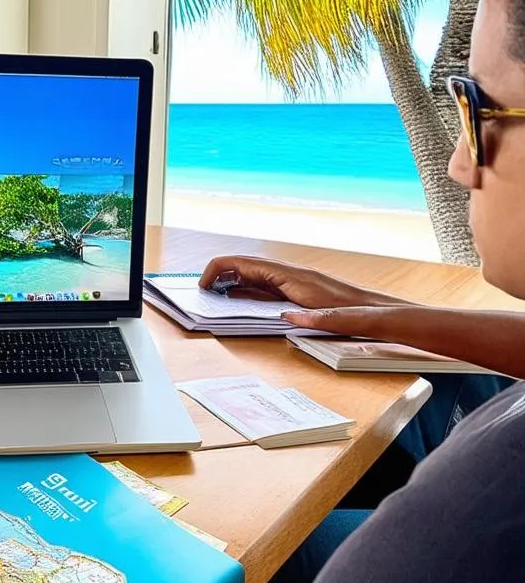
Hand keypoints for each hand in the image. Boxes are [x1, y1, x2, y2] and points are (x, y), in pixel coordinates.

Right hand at [199, 256, 406, 309]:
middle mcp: (290, 274)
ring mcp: (292, 281)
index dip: (219, 270)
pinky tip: (239, 302)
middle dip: (218, 275)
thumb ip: (316, 318)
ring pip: (252, 276)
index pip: (245, 264)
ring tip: (213, 297)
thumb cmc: (363, 312)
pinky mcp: (296, 290)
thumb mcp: (342, 318)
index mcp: (294, 276)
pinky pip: (263, 286)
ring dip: (230, 283)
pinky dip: (246, 291)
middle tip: (200, 292)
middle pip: (244, 267)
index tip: (203, 285)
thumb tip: (288, 318)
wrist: (382, 312)